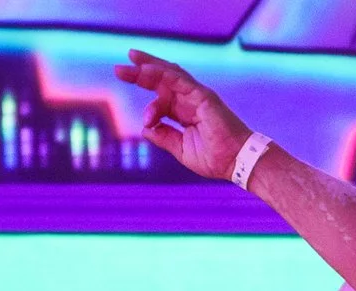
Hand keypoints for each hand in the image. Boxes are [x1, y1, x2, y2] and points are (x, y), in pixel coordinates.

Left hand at [114, 51, 253, 181]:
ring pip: (168, 75)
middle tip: (120, 69)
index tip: (145, 122)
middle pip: (162, 81)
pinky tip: (146, 70)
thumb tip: (145, 128)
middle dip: (140, 73)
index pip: (162, 98)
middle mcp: (190, 100)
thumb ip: (164, 136)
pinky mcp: (202, 95)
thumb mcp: (181, 149)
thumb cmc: (215, 158)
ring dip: (148, 67)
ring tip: (128, 63)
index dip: (150, 106)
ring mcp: (196, 95)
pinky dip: (162, 74)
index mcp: (185, 112)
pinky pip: (179, 80)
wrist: (236, 162)